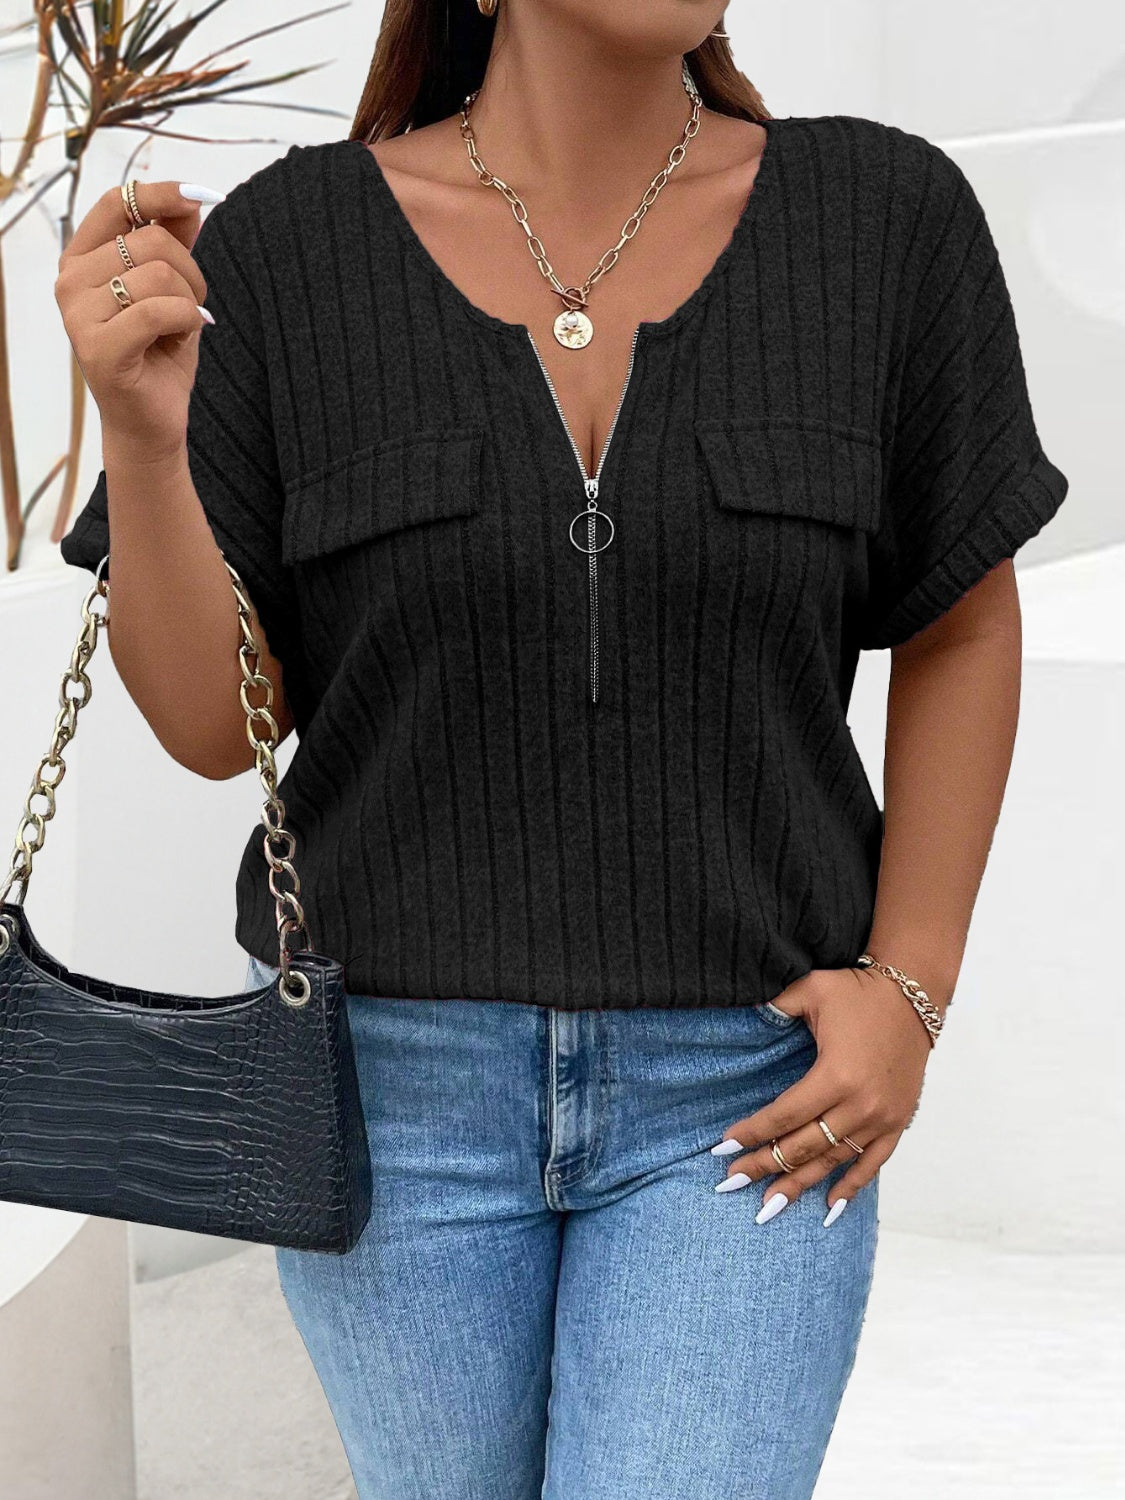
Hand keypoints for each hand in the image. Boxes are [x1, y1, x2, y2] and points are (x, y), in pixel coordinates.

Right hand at [54, 179, 219, 461]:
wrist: (151, 421)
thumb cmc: (159, 354)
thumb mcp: (173, 289)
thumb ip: (175, 242)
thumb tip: (191, 197)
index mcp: (81, 259)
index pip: (117, 202)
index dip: (161, 193)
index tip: (202, 195)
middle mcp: (70, 281)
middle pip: (149, 241)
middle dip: (190, 271)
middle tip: (195, 303)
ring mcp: (78, 315)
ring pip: (158, 275)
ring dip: (190, 301)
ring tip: (185, 326)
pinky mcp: (98, 348)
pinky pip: (158, 311)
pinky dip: (187, 321)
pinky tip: (186, 337)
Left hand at [711, 964, 936, 1225]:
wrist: (915, 997)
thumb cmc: (859, 992)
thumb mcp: (812, 989)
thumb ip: (776, 1006)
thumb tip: (746, 1016)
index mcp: (835, 1076)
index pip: (784, 1115)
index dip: (752, 1132)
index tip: (724, 1146)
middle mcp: (860, 1105)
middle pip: (803, 1146)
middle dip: (764, 1165)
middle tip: (731, 1181)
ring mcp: (882, 1118)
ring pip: (832, 1161)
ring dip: (799, 1183)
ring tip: (768, 1205)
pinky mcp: (898, 1122)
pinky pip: (872, 1163)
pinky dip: (851, 1186)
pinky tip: (829, 1206)